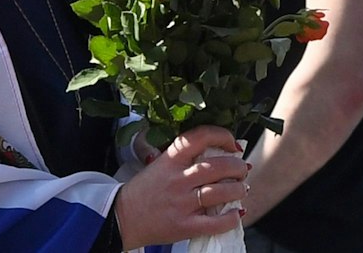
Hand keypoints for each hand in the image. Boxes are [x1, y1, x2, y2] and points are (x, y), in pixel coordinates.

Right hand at [112, 126, 249, 248]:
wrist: (120, 219)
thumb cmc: (143, 191)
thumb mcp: (159, 164)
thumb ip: (184, 158)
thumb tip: (219, 153)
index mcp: (170, 159)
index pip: (201, 137)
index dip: (223, 136)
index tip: (233, 144)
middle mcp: (177, 179)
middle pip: (218, 166)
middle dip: (237, 166)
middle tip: (242, 169)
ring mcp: (181, 203)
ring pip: (220, 192)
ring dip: (237, 189)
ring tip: (241, 189)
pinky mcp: (183, 226)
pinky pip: (215, 222)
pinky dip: (231, 218)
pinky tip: (235, 214)